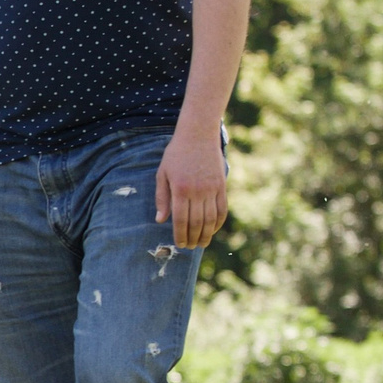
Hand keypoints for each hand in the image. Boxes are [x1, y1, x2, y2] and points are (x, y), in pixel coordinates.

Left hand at [154, 130, 227, 248]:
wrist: (198, 135)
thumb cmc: (176, 154)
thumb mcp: (162, 174)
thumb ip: (162, 198)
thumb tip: (160, 220)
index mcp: (180, 189)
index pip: (181, 220)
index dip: (180, 235)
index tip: (179, 244)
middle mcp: (197, 191)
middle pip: (197, 222)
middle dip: (193, 238)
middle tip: (190, 247)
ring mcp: (211, 189)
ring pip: (211, 219)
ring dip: (207, 234)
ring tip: (202, 243)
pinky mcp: (222, 186)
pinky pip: (222, 209)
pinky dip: (218, 222)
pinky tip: (213, 230)